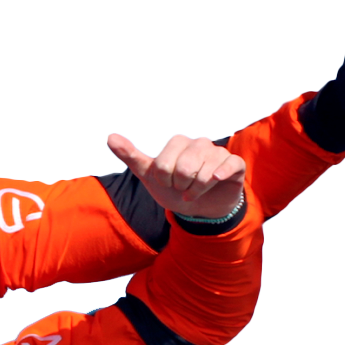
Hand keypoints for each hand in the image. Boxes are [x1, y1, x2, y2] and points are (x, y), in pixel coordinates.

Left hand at [106, 134, 244, 219]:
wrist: (199, 208)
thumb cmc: (173, 188)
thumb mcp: (149, 174)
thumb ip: (130, 155)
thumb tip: (109, 136)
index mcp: (178, 142)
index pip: (163, 164)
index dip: (163, 181)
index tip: (167, 182)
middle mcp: (199, 143)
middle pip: (184, 168)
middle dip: (180, 186)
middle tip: (182, 187)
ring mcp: (218, 153)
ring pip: (205, 173)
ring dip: (196, 190)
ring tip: (195, 191)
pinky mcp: (235, 164)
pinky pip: (230, 165)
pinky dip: (220, 175)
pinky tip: (215, 181)